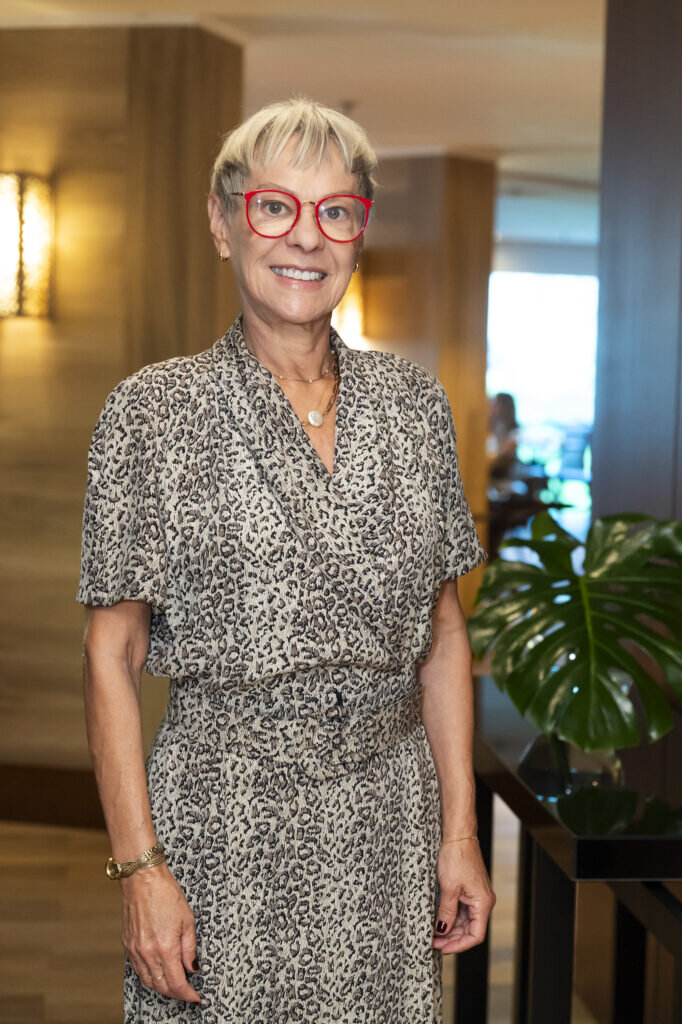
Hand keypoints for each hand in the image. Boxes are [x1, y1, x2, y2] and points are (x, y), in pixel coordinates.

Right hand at [120, 862, 201, 1003]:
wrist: (143, 880)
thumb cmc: (166, 894)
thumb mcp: (187, 919)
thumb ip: (190, 948)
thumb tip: (192, 967)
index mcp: (166, 948)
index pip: (177, 983)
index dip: (187, 994)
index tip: (195, 997)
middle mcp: (148, 953)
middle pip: (162, 986)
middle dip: (176, 993)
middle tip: (187, 993)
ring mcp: (136, 951)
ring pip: (148, 982)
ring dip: (162, 988)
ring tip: (174, 986)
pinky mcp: (128, 945)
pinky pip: (138, 970)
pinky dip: (149, 977)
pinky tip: (157, 973)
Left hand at [432, 838, 495, 953]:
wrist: (458, 836)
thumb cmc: (457, 857)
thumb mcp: (448, 888)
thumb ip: (446, 912)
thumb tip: (442, 931)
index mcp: (483, 903)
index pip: (475, 935)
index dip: (459, 945)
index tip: (443, 948)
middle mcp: (483, 901)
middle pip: (470, 930)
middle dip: (452, 938)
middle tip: (433, 942)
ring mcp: (476, 896)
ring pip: (465, 921)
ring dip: (450, 929)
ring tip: (433, 933)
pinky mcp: (469, 890)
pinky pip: (462, 910)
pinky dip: (450, 917)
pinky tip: (439, 920)